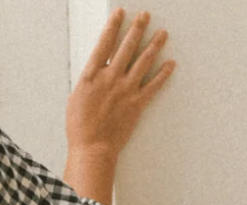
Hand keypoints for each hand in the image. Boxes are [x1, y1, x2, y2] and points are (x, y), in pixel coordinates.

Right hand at [66, 8, 175, 160]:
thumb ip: (88, 82)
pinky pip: (154, 85)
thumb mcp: (76, 99)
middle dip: (137, 28)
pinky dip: (164, 73)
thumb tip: (97, 70)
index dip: (113, 27)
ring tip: (162, 33)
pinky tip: (170, 64)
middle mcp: (110, 79)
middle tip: (144, 16)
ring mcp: (125, 90)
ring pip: (143, 61)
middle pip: (126, 47)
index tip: (120, 14)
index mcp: (91, 77)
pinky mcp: (137, 103)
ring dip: (154, 45)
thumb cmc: (80, 128)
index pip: (104, 44)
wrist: (92, 148)